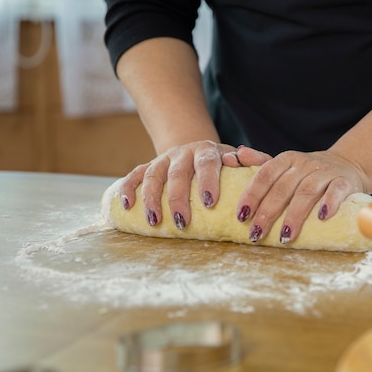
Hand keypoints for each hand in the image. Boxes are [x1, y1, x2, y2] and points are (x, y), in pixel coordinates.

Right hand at [119, 140, 235, 228]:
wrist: (196, 151)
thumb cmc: (221, 165)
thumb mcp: (235, 161)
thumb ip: (244, 163)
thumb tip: (239, 161)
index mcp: (206, 150)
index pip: (207, 163)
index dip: (208, 181)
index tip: (210, 202)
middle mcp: (183, 152)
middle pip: (178, 173)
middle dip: (178, 198)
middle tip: (182, 221)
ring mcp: (164, 159)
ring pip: (153, 174)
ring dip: (151, 198)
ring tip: (154, 221)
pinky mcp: (148, 166)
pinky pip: (135, 175)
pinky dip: (128, 188)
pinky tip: (127, 205)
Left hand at [233, 149, 369, 244]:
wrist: (347, 165)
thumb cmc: (308, 173)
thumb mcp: (284, 166)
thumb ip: (259, 163)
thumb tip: (234, 156)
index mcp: (286, 159)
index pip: (264, 175)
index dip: (252, 196)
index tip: (241, 216)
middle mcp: (304, 164)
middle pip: (282, 188)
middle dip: (267, 213)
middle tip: (256, 234)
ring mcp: (325, 172)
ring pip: (306, 192)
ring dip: (294, 216)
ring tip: (284, 236)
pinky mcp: (345, 182)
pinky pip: (336, 191)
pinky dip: (329, 203)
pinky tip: (322, 218)